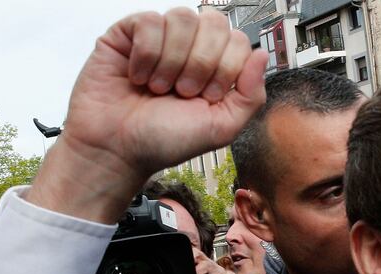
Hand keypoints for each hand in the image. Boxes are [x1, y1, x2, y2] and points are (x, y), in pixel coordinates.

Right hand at [26, 8, 267, 223]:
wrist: (117, 149)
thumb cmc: (164, 140)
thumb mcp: (221, 128)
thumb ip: (251, 95)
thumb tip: (262, 55)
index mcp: (217, 68)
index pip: (239, 41)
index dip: (227, 68)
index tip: (208, 96)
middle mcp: (192, 48)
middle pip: (215, 22)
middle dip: (202, 63)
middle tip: (184, 92)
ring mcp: (162, 38)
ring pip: (184, 18)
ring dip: (173, 60)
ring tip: (160, 87)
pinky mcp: (130, 34)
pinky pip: (149, 20)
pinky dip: (146, 54)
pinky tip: (139, 76)